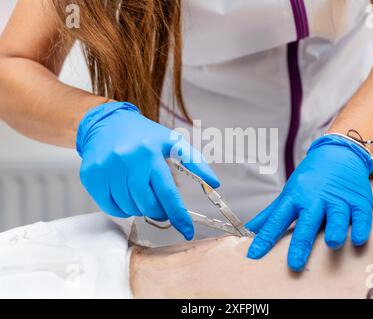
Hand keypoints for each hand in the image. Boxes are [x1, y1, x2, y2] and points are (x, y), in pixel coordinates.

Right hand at [77, 102, 219, 239]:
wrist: (106, 123)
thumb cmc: (143, 135)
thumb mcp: (172, 142)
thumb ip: (195, 162)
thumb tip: (214, 183)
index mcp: (149, 153)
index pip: (167, 192)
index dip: (178, 215)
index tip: (187, 230)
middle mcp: (126, 161)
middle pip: (147, 204)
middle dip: (160, 212)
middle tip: (162, 208)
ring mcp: (106, 170)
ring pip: (129, 208)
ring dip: (140, 209)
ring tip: (143, 195)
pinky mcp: (91, 176)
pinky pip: (110, 207)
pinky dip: (123, 208)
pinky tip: (127, 196)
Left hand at [246, 135, 372, 270]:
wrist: (338, 153)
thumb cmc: (310, 179)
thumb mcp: (288, 194)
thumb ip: (270, 215)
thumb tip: (247, 231)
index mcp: (295, 199)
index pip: (276, 220)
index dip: (265, 238)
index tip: (253, 254)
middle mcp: (315, 200)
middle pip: (307, 222)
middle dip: (300, 243)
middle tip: (294, 264)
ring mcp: (337, 199)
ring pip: (337, 216)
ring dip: (335, 229)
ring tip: (332, 243)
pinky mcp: (358, 201)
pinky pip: (361, 215)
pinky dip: (360, 227)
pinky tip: (358, 239)